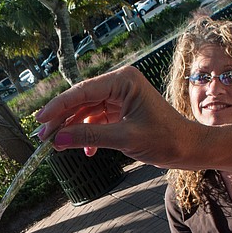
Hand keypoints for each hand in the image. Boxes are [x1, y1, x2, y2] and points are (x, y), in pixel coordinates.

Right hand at [35, 66, 207, 167]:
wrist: (192, 149)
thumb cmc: (166, 139)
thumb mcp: (125, 139)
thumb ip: (90, 136)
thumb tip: (58, 140)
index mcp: (123, 80)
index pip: (82, 91)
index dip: (58, 106)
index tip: (39, 121)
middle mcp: (120, 83)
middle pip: (81, 100)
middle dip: (62, 120)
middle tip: (42, 138)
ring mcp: (121, 97)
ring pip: (86, 111)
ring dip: (72, 129)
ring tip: (56, 147)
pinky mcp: (122, 111)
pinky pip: (97, 120)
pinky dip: (88, 135)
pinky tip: (86, 152)